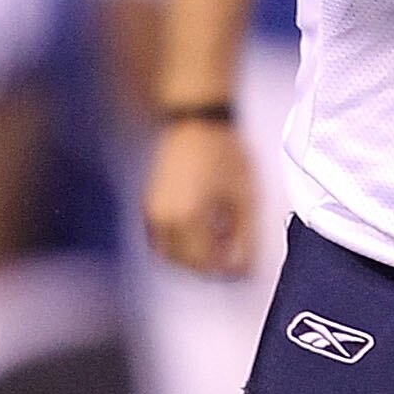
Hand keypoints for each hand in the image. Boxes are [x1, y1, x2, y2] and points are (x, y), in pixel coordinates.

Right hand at [145, 117, 257, 277]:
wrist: (196, 123)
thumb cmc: (222, 151)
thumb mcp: (244, 196)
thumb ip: (244, 236)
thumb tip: (243, 266)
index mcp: (190, 217)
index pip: (207, 263)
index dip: (228, 270)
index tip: (243, 267)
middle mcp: (166, 218)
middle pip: (186, 263)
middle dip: (210, 267)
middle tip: (232, 259)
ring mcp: (153, 212)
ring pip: (168, 256)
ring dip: (191, 260)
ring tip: (215, 246)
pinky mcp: (148, 204)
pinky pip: (157, 240)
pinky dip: (175, 247)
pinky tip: (197, 235)